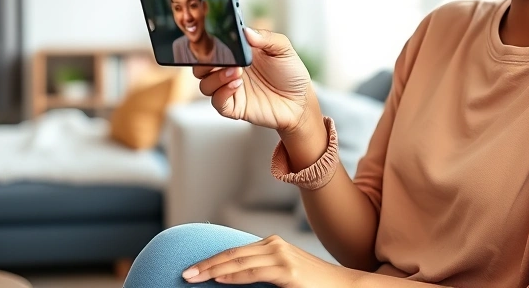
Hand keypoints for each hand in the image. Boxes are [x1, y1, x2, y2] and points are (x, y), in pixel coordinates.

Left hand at [181, 235, 354, 286]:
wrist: (344, 286)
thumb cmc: (312, 284)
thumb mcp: (283, 274)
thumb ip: (261, 272)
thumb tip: (232, 278)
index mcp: (272, 245)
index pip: (234, 252)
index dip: (211, 260)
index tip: (192, 269)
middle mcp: (275, 246)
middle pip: (232, 254)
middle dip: (206, 264)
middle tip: (184, 273)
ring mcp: (282, 257)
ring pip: (239, 261)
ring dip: (213, 270)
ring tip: (193, 277)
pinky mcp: (289, 272)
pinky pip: (255, 273)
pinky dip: (235, 275)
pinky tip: (219, 279)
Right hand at [183, 0, 314, 134]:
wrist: (300, 104)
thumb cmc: (291, 73)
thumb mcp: (284, 48)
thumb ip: (266, 38)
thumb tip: (245, 30)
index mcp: (236, 46)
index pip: (211, 26)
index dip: (199, 5)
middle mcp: (226, 63)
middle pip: (197, 52)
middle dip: (194, 43)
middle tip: (202, 37)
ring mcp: (225, 83)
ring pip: (201, 77)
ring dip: (215, 72)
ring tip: (236, 69)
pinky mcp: (230, 104)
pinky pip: (214, 99)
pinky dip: (221, 90)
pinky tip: (237, 84)